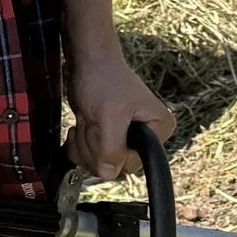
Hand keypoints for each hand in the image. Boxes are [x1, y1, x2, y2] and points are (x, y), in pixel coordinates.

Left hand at [65, 44, 172, 180]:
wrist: (88, 63)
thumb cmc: (104, 80)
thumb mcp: (110, 115)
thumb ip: (112, 148)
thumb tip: (108, 174)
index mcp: (159, 130)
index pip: (134, 163)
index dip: (113, 152)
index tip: (106, 127)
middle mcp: (147, 138)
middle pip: (115, 167)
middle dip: (95, 146)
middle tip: (94, 120)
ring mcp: (126, 140)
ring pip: (99, 164)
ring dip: (84, 143)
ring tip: (88, 118)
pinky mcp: (108, 140)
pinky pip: (89, 159)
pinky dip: (78, 144)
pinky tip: (81, 124)